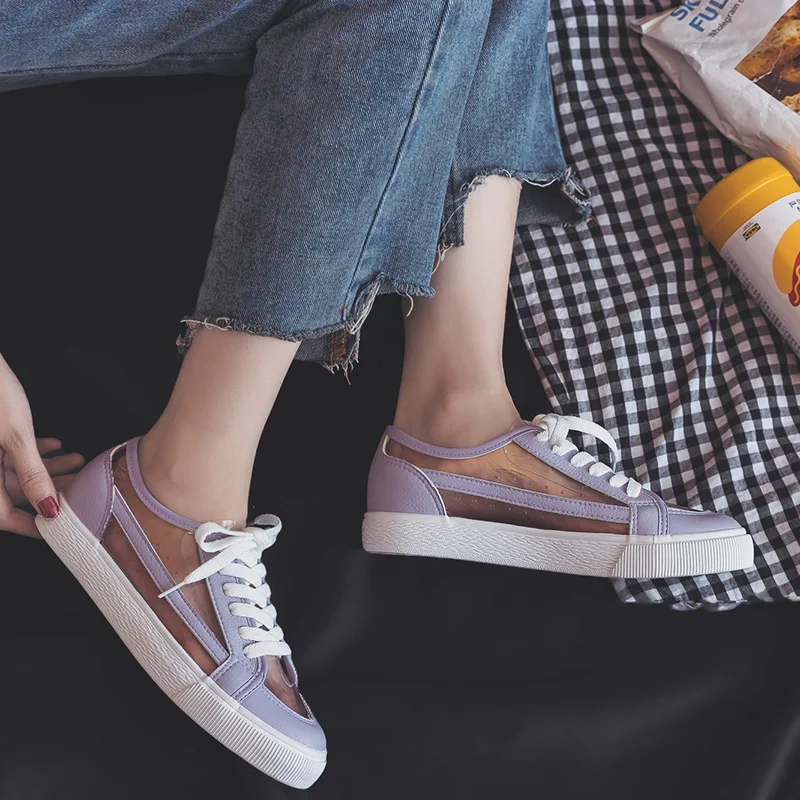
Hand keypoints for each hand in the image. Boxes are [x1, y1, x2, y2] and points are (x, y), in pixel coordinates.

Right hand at [0, 354, 83, 537]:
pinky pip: (10, 452)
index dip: (31, 525)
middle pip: (13, 492)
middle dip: (49, 489)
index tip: (59, 528)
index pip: (3, 516)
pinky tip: (56, 443)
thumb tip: (48, 509)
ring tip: (77, 460)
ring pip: (15, 470)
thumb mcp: (16, 436)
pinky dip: (33, 451)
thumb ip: (32, 474)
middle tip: (79, 487)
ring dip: (47, 467)